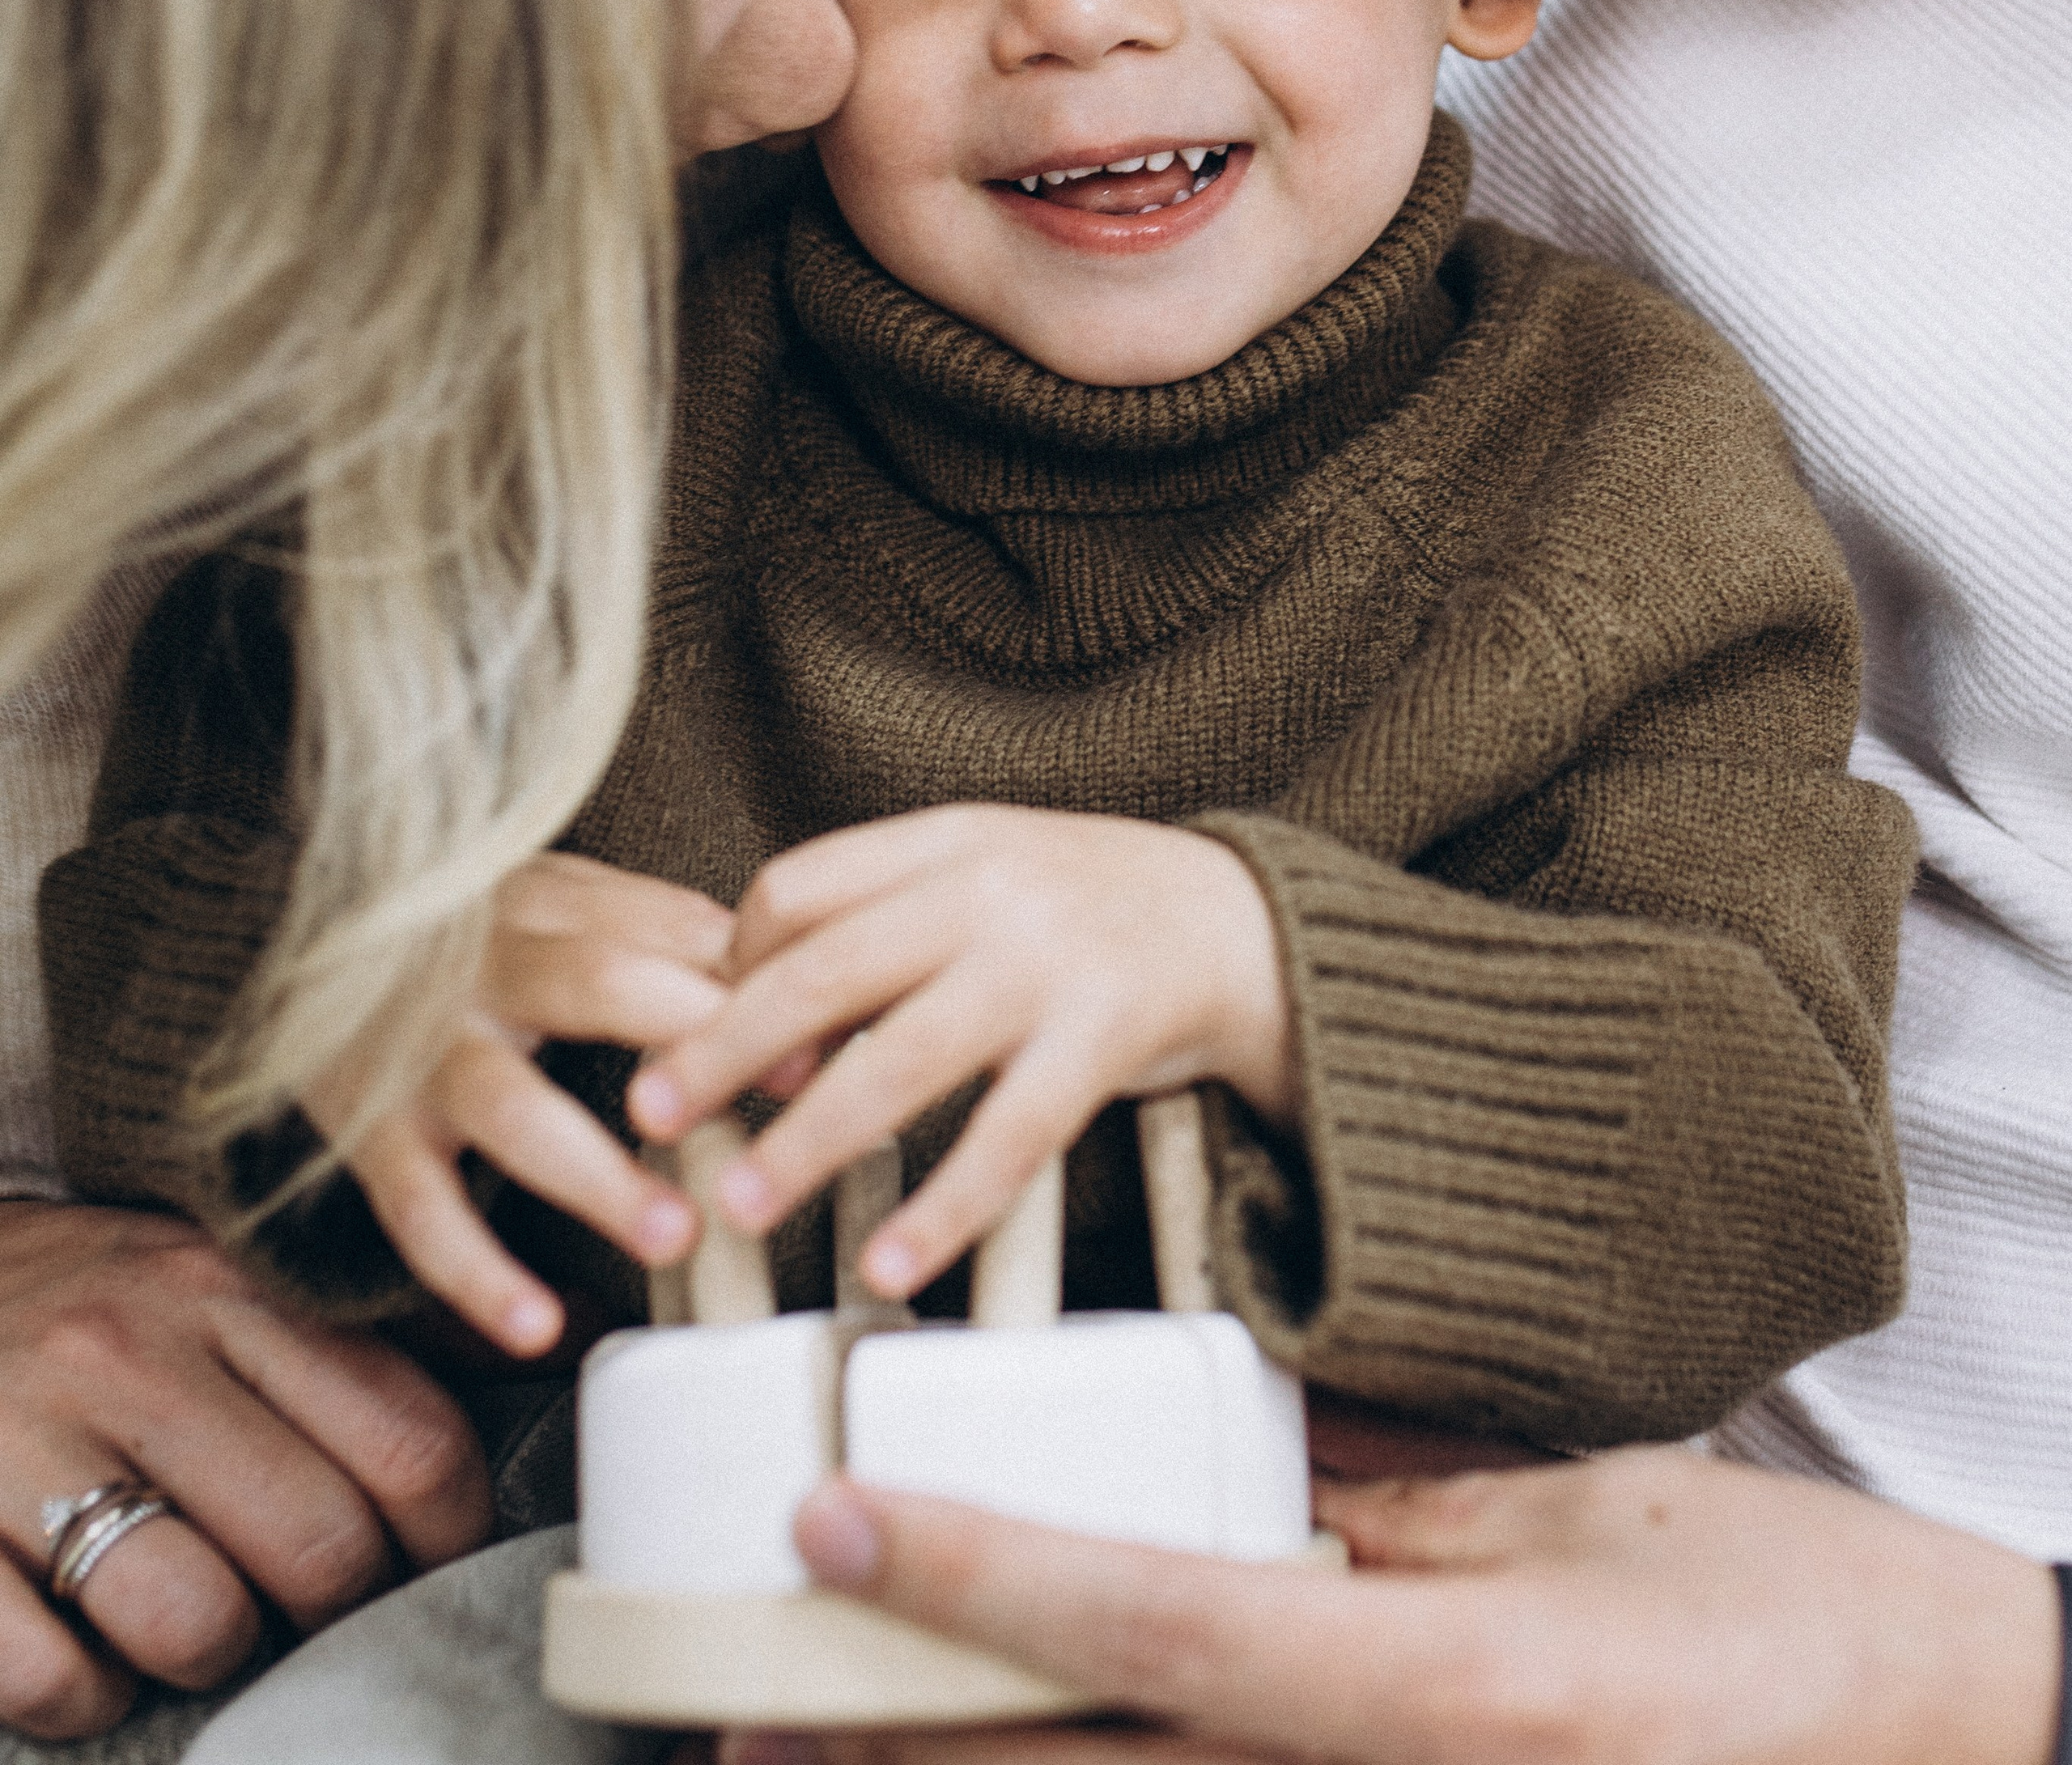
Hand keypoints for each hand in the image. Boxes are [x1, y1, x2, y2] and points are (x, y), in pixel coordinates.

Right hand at [0, 1199, 489, 1744]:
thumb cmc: (95, 1300)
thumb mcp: (223, 1274)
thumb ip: (362, 1334)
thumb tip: (545, 1358)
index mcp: (228, 1291)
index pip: (407, 1436)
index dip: (449, 1532)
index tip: (434, 1557)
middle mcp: (138, 1356)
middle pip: (319, 1544)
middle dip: (337, 1605)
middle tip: (311, 1599)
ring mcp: (34, 1446)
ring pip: (197, 1620)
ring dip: (214, 1652)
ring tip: (195, 1616)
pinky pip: (55, 1677)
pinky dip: (86, 1693)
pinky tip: (86, 1646)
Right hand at [317, 853, 734, 1353]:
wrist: (294, 943)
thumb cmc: (469, 935)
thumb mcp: (559, 900)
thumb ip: (664, 930)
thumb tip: (781, 978)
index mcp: (544, 906)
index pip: (658, 930)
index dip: (737, 988)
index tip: (810, 1049)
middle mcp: (483, 971)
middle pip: (592, 988)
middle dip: (686, 1056)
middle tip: (761, 1128)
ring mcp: (424, 1057)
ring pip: (512, 1110)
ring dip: (596, 1177)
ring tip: (672, 1236)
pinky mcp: (372, 1139)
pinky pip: (423, 1213)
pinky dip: (478, 1274)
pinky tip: (537, 1324)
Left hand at [627, 807, 1293, 1300]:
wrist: (1237, 920)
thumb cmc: (1082, 911)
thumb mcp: (982, 874)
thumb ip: (883, 919)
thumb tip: (756, 1015)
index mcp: (944, 841)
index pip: (799, 888)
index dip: (732, 963)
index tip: (692, 1031)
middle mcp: (987, 890)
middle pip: (824, 969)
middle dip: (724, 1050)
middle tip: (651, 1115)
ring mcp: (1046, 964)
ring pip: (901, 1060)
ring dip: (808, 1141)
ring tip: (741, 1203)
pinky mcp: (1104, 1039)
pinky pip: (1008, 1137)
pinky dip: (942, 1206)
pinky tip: (890, 1260)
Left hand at [714, 1449, 2059, 1764]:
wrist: (1922, 1742)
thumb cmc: (1767, 1614)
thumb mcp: (1562, 1508)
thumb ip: (1372, 1481)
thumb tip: (1208, 1434)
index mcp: (1437, 1686)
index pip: (1157, 1621)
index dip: (983, 1575)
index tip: (841, 1520)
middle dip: (907, 1748)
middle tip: (745, 1709)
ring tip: (812, 1761)